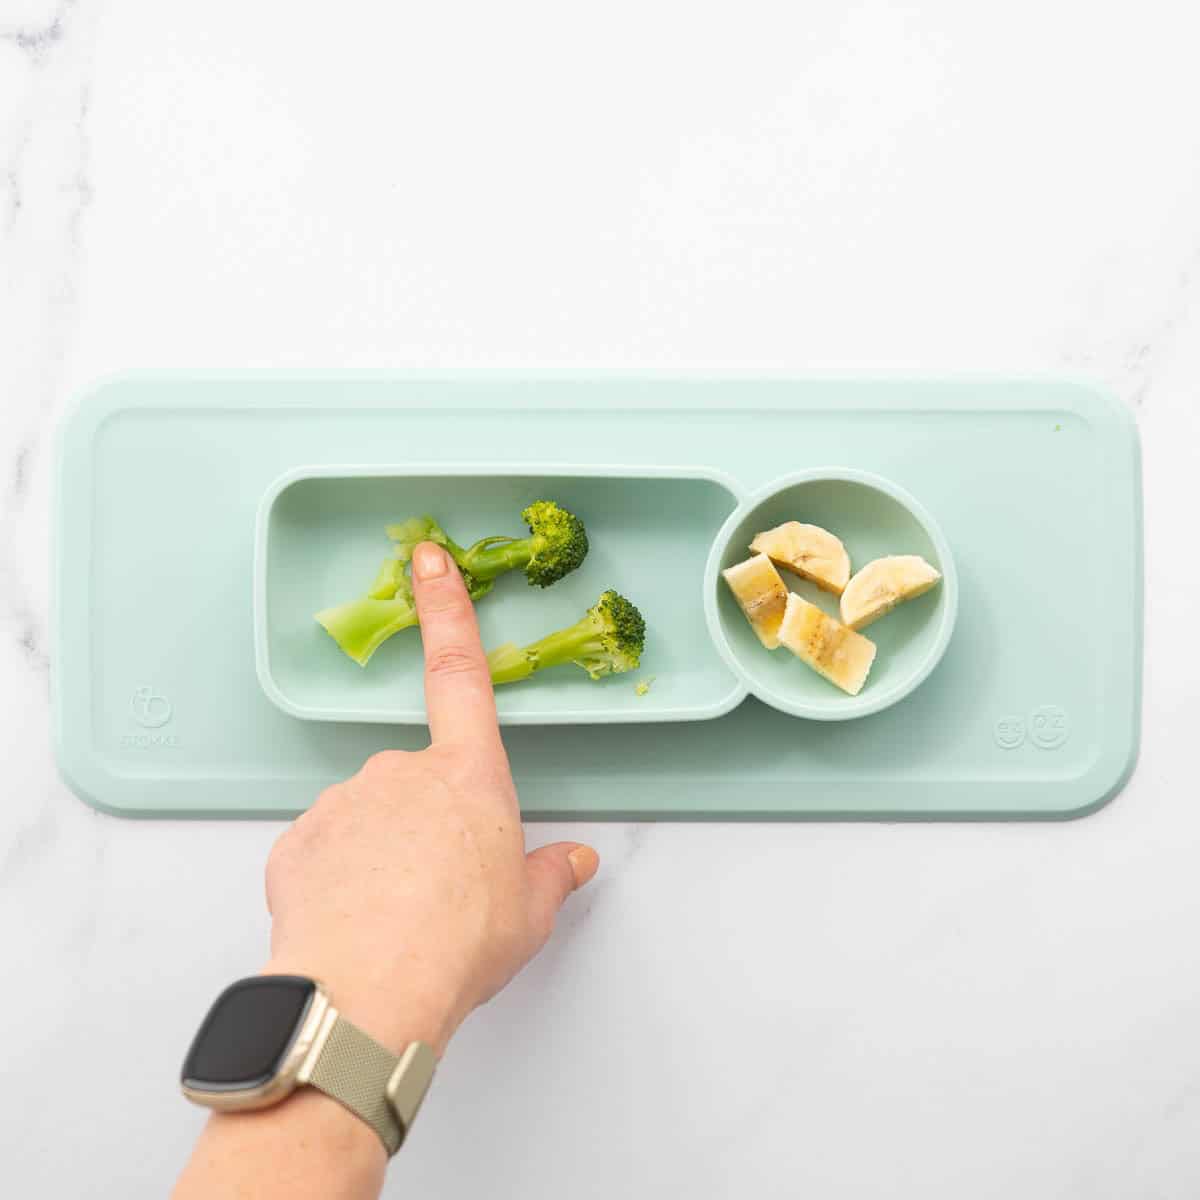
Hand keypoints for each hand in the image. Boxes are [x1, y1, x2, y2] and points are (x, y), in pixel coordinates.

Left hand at [262, 542, 599, 1055]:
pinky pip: (326, 849)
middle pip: (418, 781)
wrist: (368, 993)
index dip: (448, 608)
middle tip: (437, 891)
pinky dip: (341, 876)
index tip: (429, 559)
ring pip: (369, 817)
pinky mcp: (298, 841)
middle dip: (426, 825)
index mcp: (468, 775)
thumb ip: (551, 875)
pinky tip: (356, 920)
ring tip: (397, 917)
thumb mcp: (529, 912)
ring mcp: (344, 801)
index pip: (460, 670)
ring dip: (383, 853)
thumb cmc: (459, 944)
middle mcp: (401, 771)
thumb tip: (574, 862)